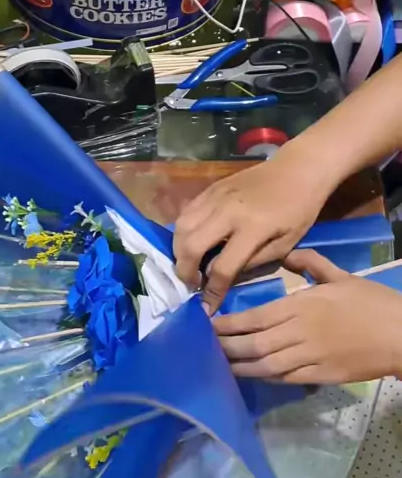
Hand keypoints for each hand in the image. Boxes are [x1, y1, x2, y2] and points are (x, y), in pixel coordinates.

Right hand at [174, 149, 327, 313]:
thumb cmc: (298, 210)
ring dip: (179, 251)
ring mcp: (216, 197)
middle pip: (192, 246)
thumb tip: (223, 279)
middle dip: (185, 271)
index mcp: (253, 228)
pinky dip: (182, 231)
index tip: (207, 308)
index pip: (222, 267)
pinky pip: (186, 212)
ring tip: (188, 265)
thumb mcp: (286, 244)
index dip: (212, 292)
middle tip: (190, 285)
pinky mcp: (210, 189)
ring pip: (181, 227)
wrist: (297, 169)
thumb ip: (254, 262)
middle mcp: (228, 212)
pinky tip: (190, 242)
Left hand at [214, 250, 401, 383]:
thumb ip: (311, 263)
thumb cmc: (371, 303)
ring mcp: (309, 358)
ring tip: (217, 365)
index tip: (206, 325)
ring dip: (239, 366)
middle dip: (225, 348)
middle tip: (203, 348)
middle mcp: (299, 333)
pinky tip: (250, 374)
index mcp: (301, 306)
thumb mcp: (342, 276)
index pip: (254, 318)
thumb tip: (285, 254)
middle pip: (253, 344)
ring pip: (264, 365)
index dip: (228, 324)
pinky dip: (264, 377)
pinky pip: (285, 378)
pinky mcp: (320, 376)